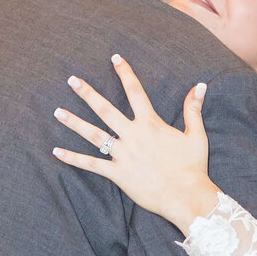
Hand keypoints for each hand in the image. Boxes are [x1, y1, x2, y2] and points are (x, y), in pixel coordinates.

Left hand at [53, 55, 220, 233]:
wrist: (186, 196)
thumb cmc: (193, 167)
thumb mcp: (196, 135)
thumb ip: (193, 109)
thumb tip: (199, 85)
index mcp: (151, 124)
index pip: (136, 91)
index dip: (125, 73)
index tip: (115, 58)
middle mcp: (133, 135)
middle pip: (106, 109)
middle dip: (88, 93)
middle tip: (72, 80)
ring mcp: (123, 155)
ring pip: (94, 135)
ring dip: (74, 123)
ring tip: (58, 112)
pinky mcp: (117, 174)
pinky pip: (91, 165)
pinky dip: (73, 158)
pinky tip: (57, 151)